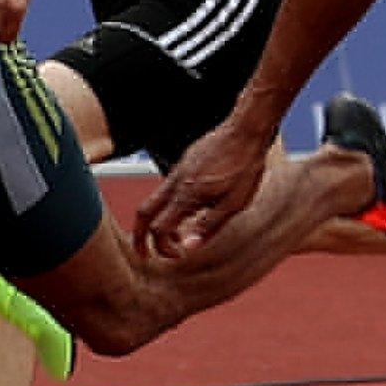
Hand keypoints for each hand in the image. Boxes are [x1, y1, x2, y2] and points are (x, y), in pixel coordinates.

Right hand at [133, 116, 270, 258]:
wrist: (246, 130)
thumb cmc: (245, 167)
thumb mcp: (234, 203)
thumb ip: (209, 226)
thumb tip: (189, 247)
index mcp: (187, 196)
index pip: (159, 229)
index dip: (164, 248)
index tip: (180, 254)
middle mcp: (176, 182)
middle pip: (144, 212)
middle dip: (139, 236)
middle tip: (144, 254)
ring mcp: (178, 170)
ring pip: (156, 199)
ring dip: (159, 221)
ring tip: (177, 234)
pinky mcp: (185, 162)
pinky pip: (169, 187)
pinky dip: (170, 205)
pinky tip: (193, 208)